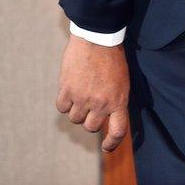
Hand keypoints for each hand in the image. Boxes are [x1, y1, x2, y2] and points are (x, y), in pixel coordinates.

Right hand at [55, 34, 130, 152]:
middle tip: (90, 105)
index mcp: (119, 100)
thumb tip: (107, 117)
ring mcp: (84, 98)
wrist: (97, 38)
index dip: (112, 143)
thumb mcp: (121, 81)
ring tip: (81, 92)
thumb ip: (114, 100)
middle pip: (91, 126)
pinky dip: (65, 102)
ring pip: (75, 118)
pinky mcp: (68, 90)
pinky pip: (62, 107)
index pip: (118, 131)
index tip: (107, 147)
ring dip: (77, 109)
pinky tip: (69, 90)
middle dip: (91, 119)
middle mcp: (102, 103)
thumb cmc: (112, 57)